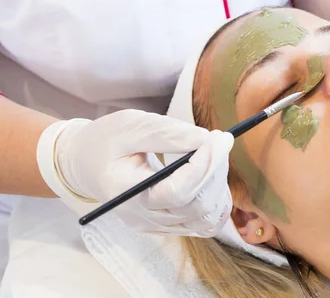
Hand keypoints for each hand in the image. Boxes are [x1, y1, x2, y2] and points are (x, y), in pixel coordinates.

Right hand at [37, 110, 233, 236]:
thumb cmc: (106, 141)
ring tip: (213, 155)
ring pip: (206, 217)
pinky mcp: (168, 225)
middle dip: (215, 169)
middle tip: (219, 139)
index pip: (177, 192)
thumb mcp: (129, 126)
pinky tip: (211, 175)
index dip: (203, 165)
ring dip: (218, 184)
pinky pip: (204, 224)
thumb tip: (204, 139)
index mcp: (127, 193)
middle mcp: (143, 217)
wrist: (88, 163)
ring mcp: (156, 225)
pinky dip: (216, 200)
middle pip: (197, 206)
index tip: (215, 137)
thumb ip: (166, 134)